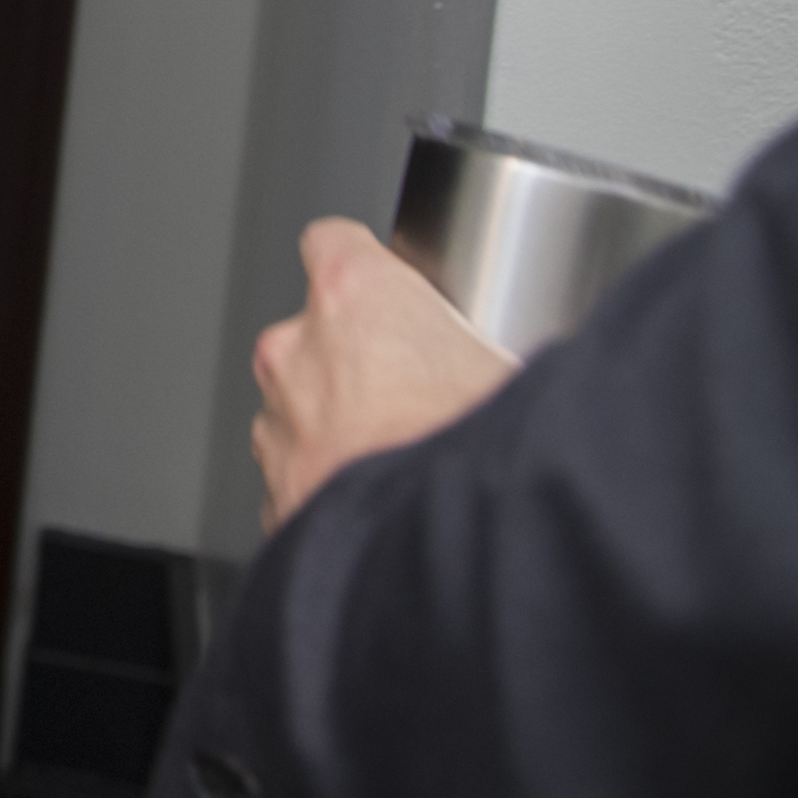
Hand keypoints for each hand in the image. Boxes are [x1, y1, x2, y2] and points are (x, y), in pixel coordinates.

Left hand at [250, 218, 517, 527]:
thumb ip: (484, 349)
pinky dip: (328, 498)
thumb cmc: (487, 456)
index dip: (364, 271)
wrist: (452, 554)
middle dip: (354, 370)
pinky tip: (384, 519)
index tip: (387, 296)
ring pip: (298, 416)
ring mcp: (277, 428)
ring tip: (402, 471)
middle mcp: (296, 352)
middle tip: (417, 409)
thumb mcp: (516, 373)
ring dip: (336, 437)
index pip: (335, 243)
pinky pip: (298, 487)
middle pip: (313, 338)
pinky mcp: (274, 499)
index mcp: (354, 294)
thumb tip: (523, 364)